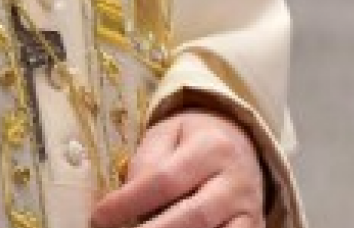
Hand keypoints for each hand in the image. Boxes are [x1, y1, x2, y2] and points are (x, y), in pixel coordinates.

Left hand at [90, 107, 266, 227]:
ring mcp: (249, 208)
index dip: (128, 203)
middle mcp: (236, 180)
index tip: (98, 218)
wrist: (240, 141)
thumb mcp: (167, 135)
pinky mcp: (255, 227)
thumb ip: (146, 163)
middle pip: (193, 217)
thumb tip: (126, 202)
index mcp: (211, 147)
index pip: (165, 180)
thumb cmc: (193, 140)